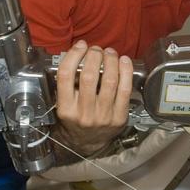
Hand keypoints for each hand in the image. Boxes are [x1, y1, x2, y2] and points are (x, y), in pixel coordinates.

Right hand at [54, 40, 133, 155]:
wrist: (88, 143)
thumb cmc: (76, 119)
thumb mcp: (64, 105)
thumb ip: (68, 83)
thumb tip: (79, 53)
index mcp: (66, 109)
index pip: (66, 76)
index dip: (74, 56)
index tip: (80, 46)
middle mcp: (84, 114)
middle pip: (90, 76)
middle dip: (94, 56)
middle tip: (97, 50)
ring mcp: (103, 116)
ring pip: (110, 81)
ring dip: (111, 61)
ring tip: (109, 53)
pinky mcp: (119, 117)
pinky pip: (125, 89)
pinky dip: (125, 71)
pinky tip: (124, 61)